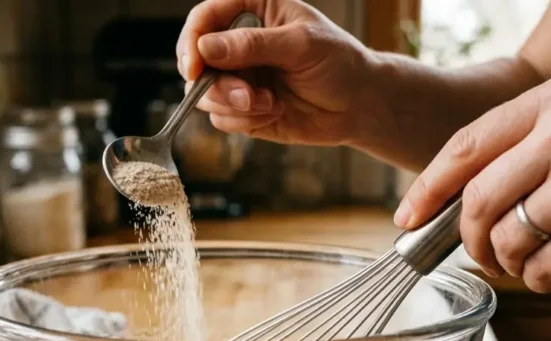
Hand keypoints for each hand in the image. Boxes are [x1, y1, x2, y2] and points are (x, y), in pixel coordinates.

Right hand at [176, 0, 375, 146]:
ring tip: (270, 104)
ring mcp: (238, 77)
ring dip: (233, 104)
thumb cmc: (338, 62)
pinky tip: (275, 112)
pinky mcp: (241, 108)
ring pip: (204, 93)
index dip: (192, 40)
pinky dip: (244, 120)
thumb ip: (252, 45)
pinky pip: (221, 118)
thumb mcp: (300, 45)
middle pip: (195, 60)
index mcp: (252, 11)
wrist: (358, 105)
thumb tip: (205, 48)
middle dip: (216, 83)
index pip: (204, 18)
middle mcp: (238, 43)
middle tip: (246, 95)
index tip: (195, 67)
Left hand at [394, 77, 550, 291]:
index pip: (466, 145)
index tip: (407, 219)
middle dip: (469, 240)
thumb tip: (455, 202)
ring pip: (506, 239)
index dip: (428, 188)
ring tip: (533, 260)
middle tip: (484, 255)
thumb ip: (527, 152)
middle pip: (477, 201)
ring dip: (509, 263)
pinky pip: (541, 270)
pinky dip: (540, 281)